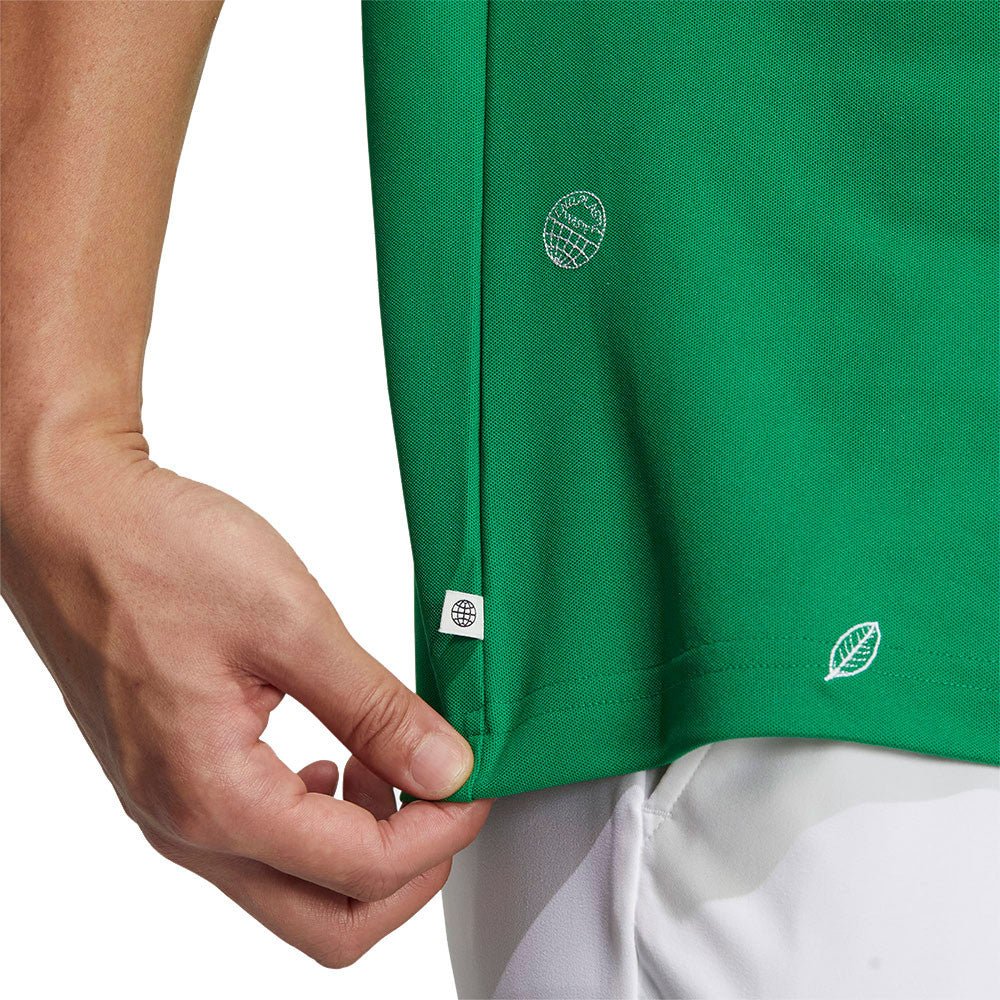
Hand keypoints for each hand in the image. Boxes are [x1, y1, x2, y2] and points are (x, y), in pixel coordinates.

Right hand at [1, 430, 491, 966]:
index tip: (477, 780)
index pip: (361, 872)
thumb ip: (373, 708)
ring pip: (295, 888)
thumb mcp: (290, 625)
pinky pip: (261, 843)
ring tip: (390, 761)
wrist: (72, 518)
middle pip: (328, 921)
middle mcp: (186, 826)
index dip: (441, 833)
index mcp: (215, 798)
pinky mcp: (175, 778)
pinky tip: (338, 756)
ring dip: (364, 844)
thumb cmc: (157, 555)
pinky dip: (320, 820)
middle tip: (447, 795)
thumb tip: (446, 767)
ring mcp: (174, 809)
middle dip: (408, 870)